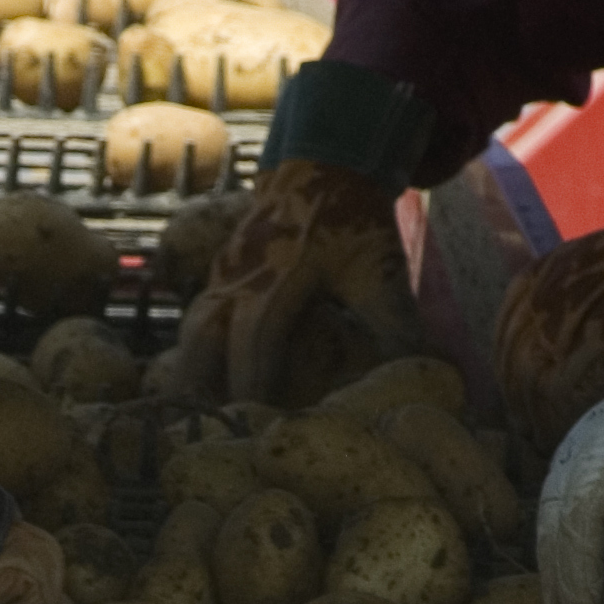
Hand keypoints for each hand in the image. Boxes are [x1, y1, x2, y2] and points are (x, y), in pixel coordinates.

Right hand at [159, 160, 423, 405]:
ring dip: (187, 375)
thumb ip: (392, 319)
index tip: (256, 422)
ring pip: (192, 330)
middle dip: (201, 387)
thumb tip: (417, 371)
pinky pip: (196, 321)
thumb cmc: (353, 221)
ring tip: (186, 422)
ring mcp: (222, 273)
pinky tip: (194, 392)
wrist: (322, 166)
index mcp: (281, 271)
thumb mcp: (379, 266)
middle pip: (205, 337)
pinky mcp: (217, 276)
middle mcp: (242, 273)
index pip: (259, 336)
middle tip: (203, 436)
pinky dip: (193, 357)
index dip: (254, 381)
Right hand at [535, 315, 603, 603]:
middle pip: (553, 537)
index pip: (578, 517)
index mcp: (597, 455)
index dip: (578, 566)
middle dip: (562, 592)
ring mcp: (561, 480)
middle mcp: (567, 468)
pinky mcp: (566, 494)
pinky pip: (556, 539)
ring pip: (548, 543)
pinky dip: (563, 577)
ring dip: (559, 593)